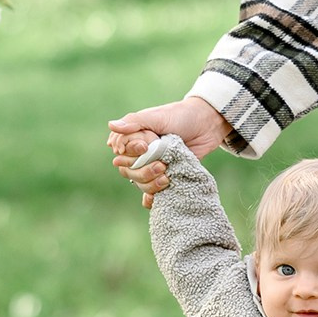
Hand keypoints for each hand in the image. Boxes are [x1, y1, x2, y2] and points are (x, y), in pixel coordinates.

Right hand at [108, 98, 226, 206]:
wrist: (207, 125)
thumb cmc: (180, 116)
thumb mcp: (156, 117)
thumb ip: (134, 122)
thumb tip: (111, 125)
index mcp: (134, 139)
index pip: (121, 153)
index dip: (130, 153)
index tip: (145, 146)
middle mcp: (140, 154)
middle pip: (128, 171)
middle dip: (143, 171)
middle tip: (161, 165)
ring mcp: (152, 166)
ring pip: (139, 183)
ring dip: (150, 184)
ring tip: (166, 177)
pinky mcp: (166, 176)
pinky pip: (151, 192)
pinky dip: (150, 198)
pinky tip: (154, 200)